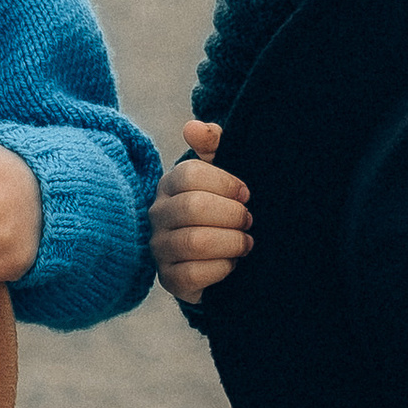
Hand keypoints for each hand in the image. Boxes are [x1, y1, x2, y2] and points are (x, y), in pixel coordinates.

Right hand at [150, 118, 252, 303]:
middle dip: (232, 215)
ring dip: (231, 242)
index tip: (246, 194)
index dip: (226, 183)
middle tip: (249, 221)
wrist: (223, 254)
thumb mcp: (224, 171)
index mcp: (170, 183)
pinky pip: (193, 274)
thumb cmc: (225, 205)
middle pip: (194, 207)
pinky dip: (221, 269)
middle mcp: (158, 214)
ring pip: (195, 242)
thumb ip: (214, 143)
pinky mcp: (168, 280)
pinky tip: (232, 264)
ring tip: (245, 243)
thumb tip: (192, 127)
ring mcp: (159, 248)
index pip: (190, 174)